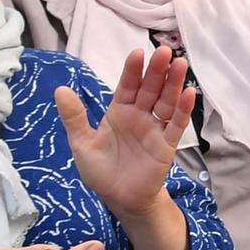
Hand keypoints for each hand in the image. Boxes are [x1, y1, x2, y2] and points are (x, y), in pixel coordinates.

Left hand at [55, 46, 193, 219]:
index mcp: (119, 112)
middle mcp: (140, 116)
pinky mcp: (166, 145)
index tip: (137, 53)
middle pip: (150, 89)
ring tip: (180, 63)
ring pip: (166, 101)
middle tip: (164, 51)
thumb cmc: (101, 170)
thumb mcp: (82, 143)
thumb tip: (60, 89)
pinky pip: (176, 125)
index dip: (133, 70)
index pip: (128, 86)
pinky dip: (183, 110)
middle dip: (157, 70)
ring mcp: (155, 129)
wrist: (119, 198)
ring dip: (174, 83)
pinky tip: (189, 94)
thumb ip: (74, 117)